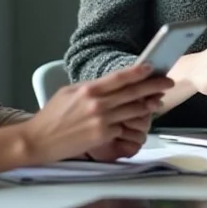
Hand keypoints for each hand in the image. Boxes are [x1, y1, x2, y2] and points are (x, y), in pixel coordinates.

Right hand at [24, 64, 171, 164]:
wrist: (38, 140)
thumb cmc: (51, 117)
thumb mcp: (68, 93)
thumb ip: (90, 88)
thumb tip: (107, 84)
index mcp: (88, 89)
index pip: (120, 77)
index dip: (139, 72)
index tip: (153, 67)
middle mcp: (97, 104)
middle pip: (132, 92)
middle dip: (153, 86)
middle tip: (168, 83)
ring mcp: (101, 120)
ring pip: (133, 110)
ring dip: (149, 105)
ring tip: (159, 101)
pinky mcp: (103, 136)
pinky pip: (123, 127)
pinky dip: (132, 124)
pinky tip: (141, 121)